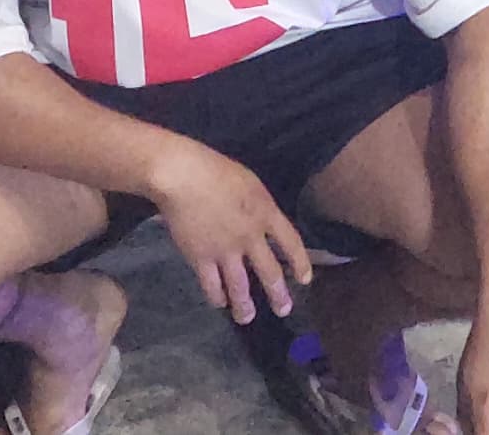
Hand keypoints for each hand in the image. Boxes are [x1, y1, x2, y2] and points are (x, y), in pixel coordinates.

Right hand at [148, 139, 308, 322]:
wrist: (183, 176)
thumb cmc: (216, 171)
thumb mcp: (250, 183)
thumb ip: (260, 208)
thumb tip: (264, 225)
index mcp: (266, 213)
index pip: (291, 242)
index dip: (300, 262)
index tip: (305, 279)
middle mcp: (251, 237)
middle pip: (269, 272)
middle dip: (278, 295)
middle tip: (283, 310)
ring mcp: (226, 250)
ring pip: (240, 287)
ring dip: (244, 305)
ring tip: (246, 318)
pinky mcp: (201, 258)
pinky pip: (212, 285)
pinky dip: (217, 296)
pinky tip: (219, 302)